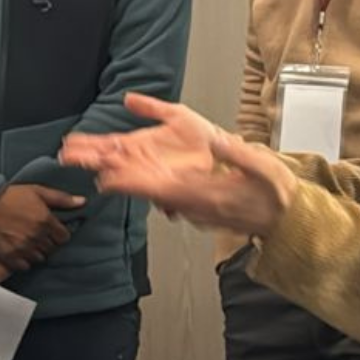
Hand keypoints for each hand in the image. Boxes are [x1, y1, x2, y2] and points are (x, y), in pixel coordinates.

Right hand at [0, 184, 80, 269]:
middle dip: (49, 242)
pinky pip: (26, 266)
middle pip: (52, 248)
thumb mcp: (38, 191)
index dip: (59, 234)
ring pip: (40, 258)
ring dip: (38, 251)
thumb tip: (82, 202)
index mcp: (45, 220)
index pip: (64, 237)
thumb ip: (61, 199)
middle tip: (40, 234)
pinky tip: (20, 249)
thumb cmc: (10, 196)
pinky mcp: (10, 256)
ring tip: (29, 241)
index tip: (53, 230)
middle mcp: (36, 236)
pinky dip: (25, 259)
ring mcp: (23, 248)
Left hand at [60, 93, 296, 240]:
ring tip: (85, 156)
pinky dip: (135, 178)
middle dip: (109, 173)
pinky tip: (118, 165)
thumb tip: (217, 140)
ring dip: (116, 172)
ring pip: (145, 187)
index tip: (104, 177)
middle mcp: (190, 202)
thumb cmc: (274, 195)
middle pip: (141, 187)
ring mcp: (189, 203)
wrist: (285, 219)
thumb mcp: (263, 169)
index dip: (130, 183)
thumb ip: (238, 154)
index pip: (159, 189)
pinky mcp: (191, 201)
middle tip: (74, 156)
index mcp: (204, 195)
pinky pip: (158, 189)